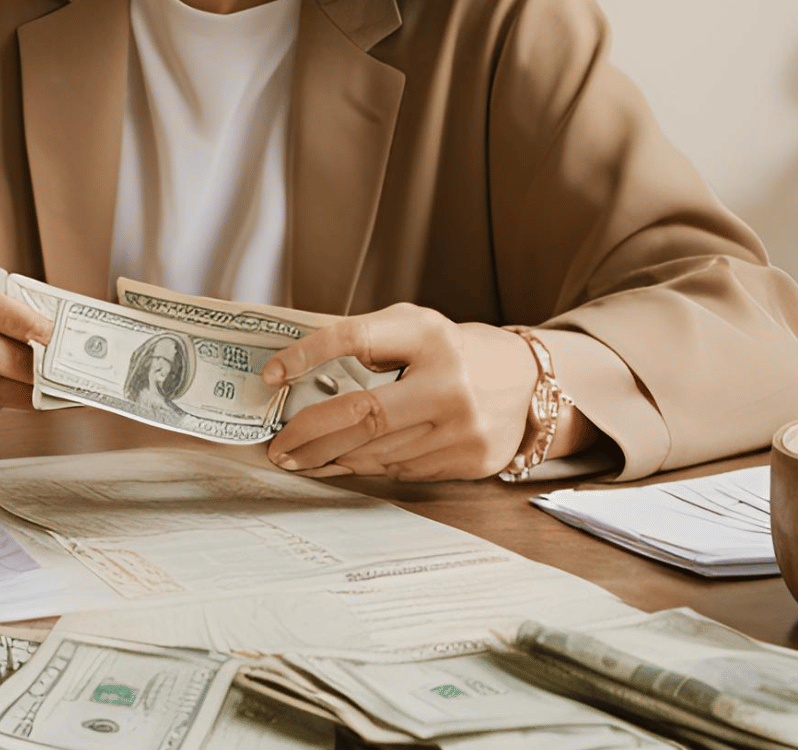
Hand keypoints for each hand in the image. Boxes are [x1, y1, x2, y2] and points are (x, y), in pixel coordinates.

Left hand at [261, 303, 537, 480]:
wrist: (526, 381)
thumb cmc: (450, 351)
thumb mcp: (412, 327)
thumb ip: (365, 341)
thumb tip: (295, 374)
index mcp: (428, 335)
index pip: (355, 338)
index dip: (307, 354)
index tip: (271, 375)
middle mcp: (451, 381)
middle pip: (363, 415)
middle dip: (310, 435)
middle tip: (278, 448)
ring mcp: (465, 426)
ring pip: (379, 452)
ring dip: (332, 457)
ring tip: (301, 458)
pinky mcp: (472, 460)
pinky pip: (403, 469)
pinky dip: (367, 467)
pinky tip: (344, 463)